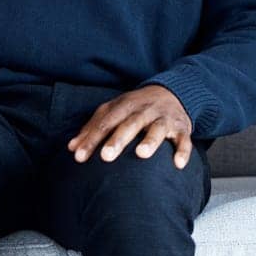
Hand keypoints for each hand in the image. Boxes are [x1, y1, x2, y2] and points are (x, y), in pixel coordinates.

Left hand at [67, 84, 193, 169]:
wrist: (174, 91)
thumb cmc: (137, 106)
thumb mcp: (115, 110)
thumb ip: (93, 127)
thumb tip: (71, 148)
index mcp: (126, 105)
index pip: (106, 122)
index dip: (92, 139)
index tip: (79, 156)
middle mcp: (145, 110)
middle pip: (130, 123)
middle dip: (118, 139)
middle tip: (106, 156)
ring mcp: (165, 118)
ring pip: (158, 128)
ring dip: (151, 140)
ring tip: (142, 154)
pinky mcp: (182, 127)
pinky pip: (184, 139)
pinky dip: (182, 150)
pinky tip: (178, 164)